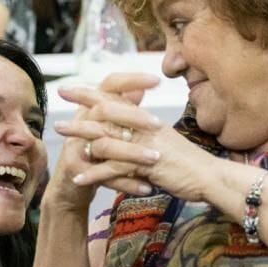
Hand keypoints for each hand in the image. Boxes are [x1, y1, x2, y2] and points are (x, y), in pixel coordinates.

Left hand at [56, 73, 213, 202]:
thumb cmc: (188, 164)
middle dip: (78, 112)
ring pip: (105, 138)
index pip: (114, 100)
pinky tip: (78, 178)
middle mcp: (144, 128)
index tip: (68, 88)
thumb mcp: (164, 143)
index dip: (89, 93)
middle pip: (105, 113)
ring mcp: (144, 145)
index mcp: (146, 121)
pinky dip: (94, 174)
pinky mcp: (145, 166)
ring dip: (81, 141)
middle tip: (56, 115)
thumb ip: (144, 135)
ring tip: (62, 145)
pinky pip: (113, 168)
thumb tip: (126, 131)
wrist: (211, 177)